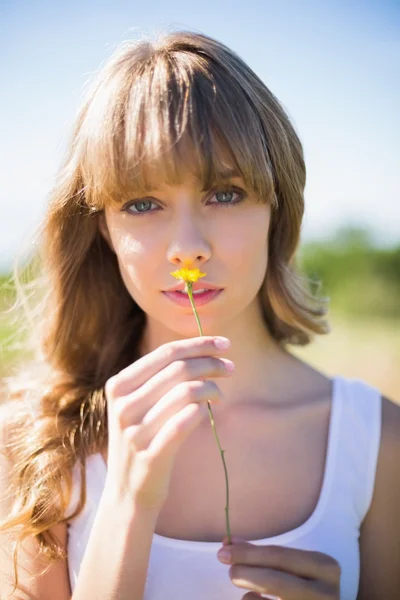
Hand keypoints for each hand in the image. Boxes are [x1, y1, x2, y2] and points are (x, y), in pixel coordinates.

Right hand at [103, 336, 232, 510]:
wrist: (127, 493)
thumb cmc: (142, 440)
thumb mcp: (137, 405)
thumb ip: (159, 378)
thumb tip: (203, 350)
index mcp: (118, 386)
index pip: (165, 354)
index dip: (198, 345)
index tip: (225, 344)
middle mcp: (123, 406)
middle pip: (178, 370)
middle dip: (211, 363)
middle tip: (231, 367)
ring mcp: (135, 432)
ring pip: (186, 392)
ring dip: (212, 387)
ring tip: (221, 393)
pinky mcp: (151, 455)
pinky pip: (186, 421)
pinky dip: (203, 409)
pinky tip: (210, 409)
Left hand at [217, 538, 340, 598]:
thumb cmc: (306, 585)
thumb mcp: (294, 567)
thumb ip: (262, 555)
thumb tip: (228, 542)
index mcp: (326, 567)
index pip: (280, 556)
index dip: (249, 553)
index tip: (225, 549)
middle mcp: (327, 592)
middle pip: (277, 580)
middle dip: (247, 572)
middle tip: (229, 569)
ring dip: (250, 593)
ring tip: (242, 585)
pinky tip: (252, 599)